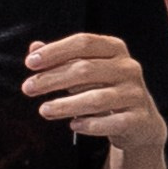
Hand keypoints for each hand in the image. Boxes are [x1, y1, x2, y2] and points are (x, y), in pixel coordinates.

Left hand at [22, 32, 167, 159]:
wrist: (139, 121)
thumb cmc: (105, 89)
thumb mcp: (85, 70)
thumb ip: (61, 59)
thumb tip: (34, 48)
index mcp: (114, 49)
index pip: (83, 42)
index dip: (55, 51)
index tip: (30, 63)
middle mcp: (128, 68)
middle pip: (85, 69)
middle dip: (52, 79)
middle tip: (27, 88)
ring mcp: (135, 93)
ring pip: (97, 98)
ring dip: (66, 105)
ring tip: (44, 110)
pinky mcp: (138, 118)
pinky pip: (112, 122)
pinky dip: (90, 125)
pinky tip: (73, 125)